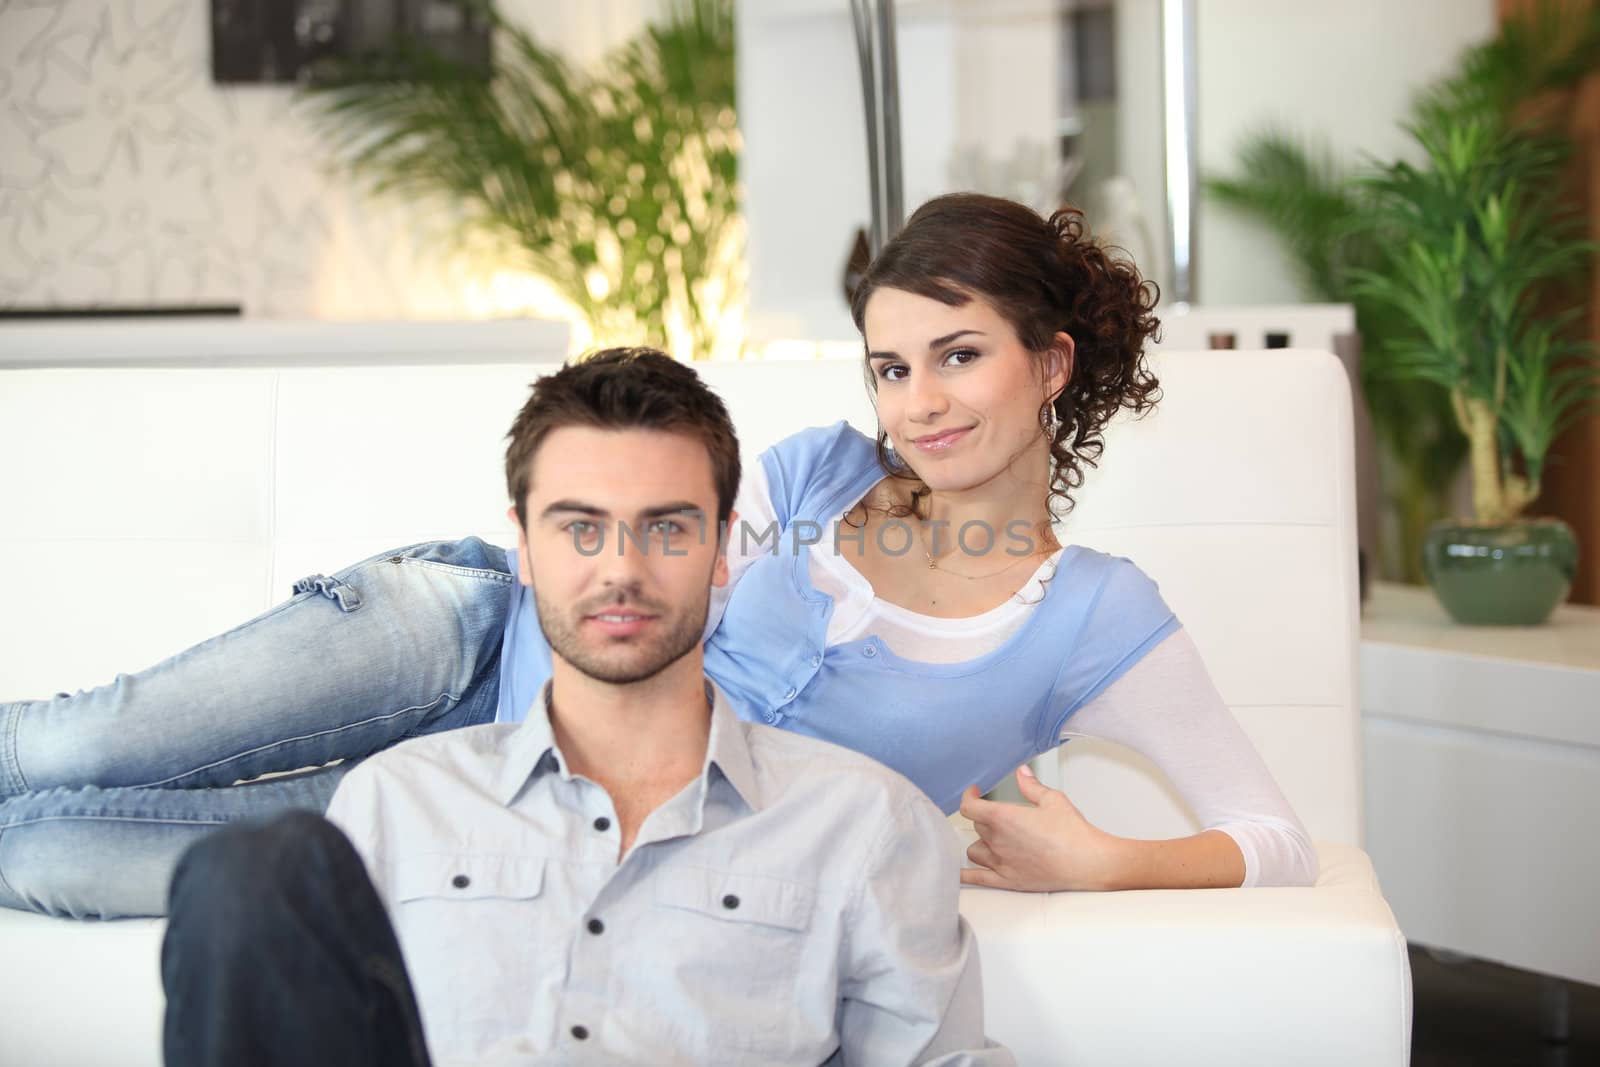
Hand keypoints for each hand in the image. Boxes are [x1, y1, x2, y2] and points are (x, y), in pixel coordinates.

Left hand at [958, 765, 1123, 891]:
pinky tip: (958, 873)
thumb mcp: (1052, 800)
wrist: (1088, 862)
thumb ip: (1031, 786)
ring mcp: (1001, 863)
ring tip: (993, 840)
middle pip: (977, 827)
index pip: (969, 807)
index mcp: (1003, 818)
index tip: (974, 793)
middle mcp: (997, 841)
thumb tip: (1021, 773)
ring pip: (975, 851)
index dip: (968, 797)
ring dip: (981, 843)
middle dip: (985, 819)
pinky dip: (964, 875)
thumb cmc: (1073, 832)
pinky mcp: (1008, 881)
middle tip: (1001, 817)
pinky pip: (977, 879)